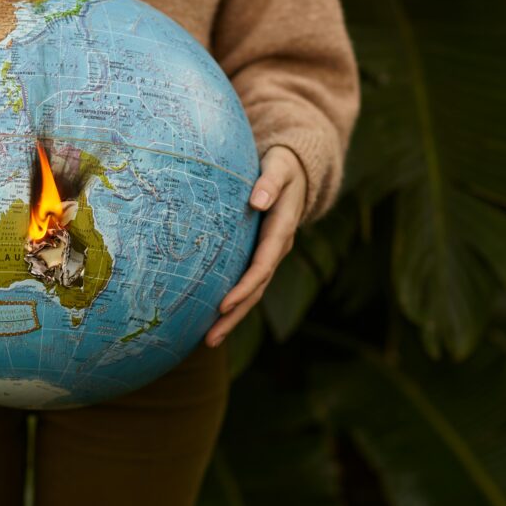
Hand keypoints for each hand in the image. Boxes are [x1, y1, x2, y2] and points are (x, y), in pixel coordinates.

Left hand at [205, 145, 306, 347]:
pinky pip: (247, 283)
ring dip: (232, 317)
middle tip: (210, 339)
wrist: (297, 169)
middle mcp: (277, 247)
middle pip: (256, 288)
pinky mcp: (260, 253)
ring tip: (208, 340)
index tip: (223, 305)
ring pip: (253, 292)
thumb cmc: (282, 165)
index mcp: (282, 229)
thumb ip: (269, 182)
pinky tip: (212, 317)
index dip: (244, 287)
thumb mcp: (279, 167)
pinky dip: (233, 302)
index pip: (262, 265)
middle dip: (235, 315)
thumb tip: (257, 201)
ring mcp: (269, 253)